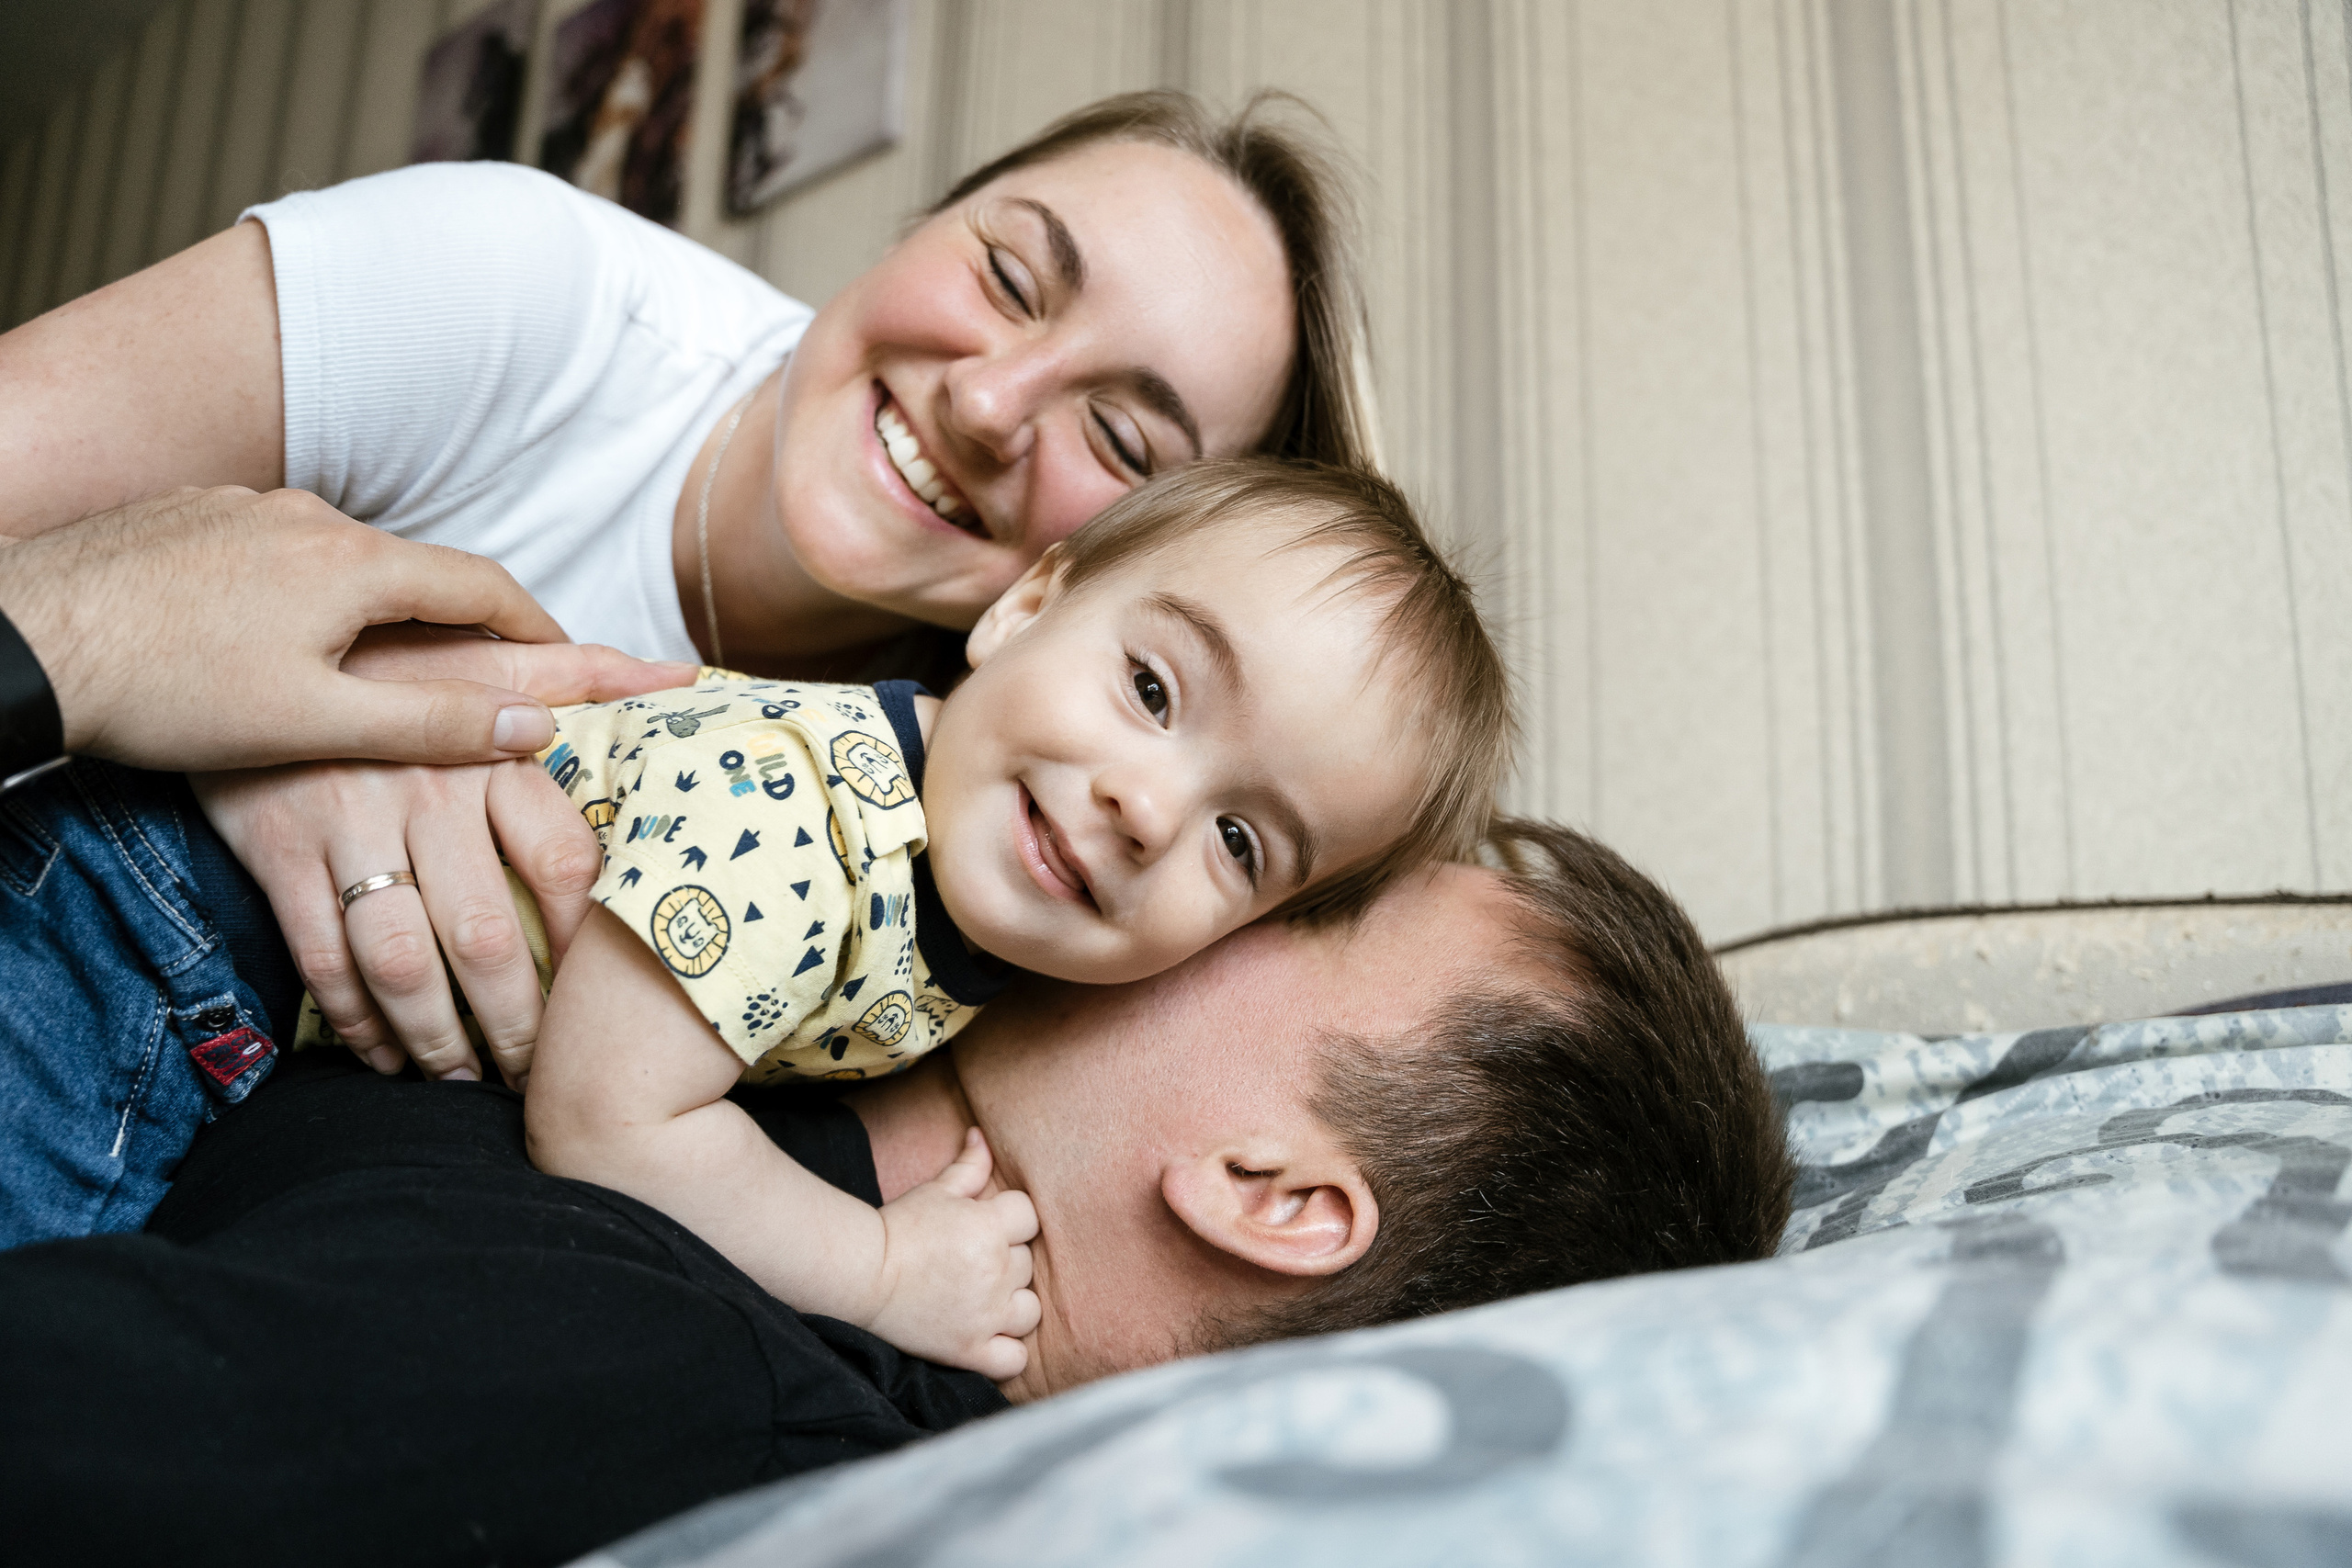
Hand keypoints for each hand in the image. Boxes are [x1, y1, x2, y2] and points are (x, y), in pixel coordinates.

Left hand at [0, 485, 580, 770]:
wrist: (23, 638)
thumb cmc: (168, 690)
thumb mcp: (317, 722)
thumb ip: (434, 719)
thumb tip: (535, 723)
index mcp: (354, 561)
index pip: (481, 582)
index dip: (533, 623)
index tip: (565, 659)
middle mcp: (307, 516)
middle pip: (411, 568)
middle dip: (452, 621)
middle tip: (473, 675)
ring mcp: (241, 509)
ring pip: (338, 560)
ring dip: (369, 607)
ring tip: (363, 668)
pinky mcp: (186, 517)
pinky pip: (272, 552)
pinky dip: (298, 593)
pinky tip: (265, 640)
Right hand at [194, 636, 696, 1083]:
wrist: (253, 641)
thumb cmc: (395, 661)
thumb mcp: (487, 654)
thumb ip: (584, 674)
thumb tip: (684, 680)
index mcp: (489, 749)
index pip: (564, 861)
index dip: (592, 943)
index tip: (610, 998)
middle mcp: (425, 789)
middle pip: (485, 934)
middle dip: (517, 1022)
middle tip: (540, 1074)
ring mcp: (347, 823)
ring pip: (401, 963)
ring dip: (436, 1038)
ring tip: (465, 1081)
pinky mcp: (279, 851)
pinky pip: (322, 958)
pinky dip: (355, 1021)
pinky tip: (384, 1056)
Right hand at [868, 1129, 1041, 1378]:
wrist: (859, 1274)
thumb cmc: (899, 1227)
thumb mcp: (936, 1190)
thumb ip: (969, 1165)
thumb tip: (982, 1135)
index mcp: (989, 1227)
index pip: (1030, 1216)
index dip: (1009, 1219)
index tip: (983, 1226)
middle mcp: (994, 1270)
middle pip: (1028, 1263)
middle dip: (1005, 1259)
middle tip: (972, 1261)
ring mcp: (985, 1315)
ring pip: (1030, 1310)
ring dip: (1013, 1304)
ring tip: (985, 1298)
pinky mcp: (969, 1350)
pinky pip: (1014, 1360)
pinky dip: (1008, 1352)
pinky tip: (991, 1336)